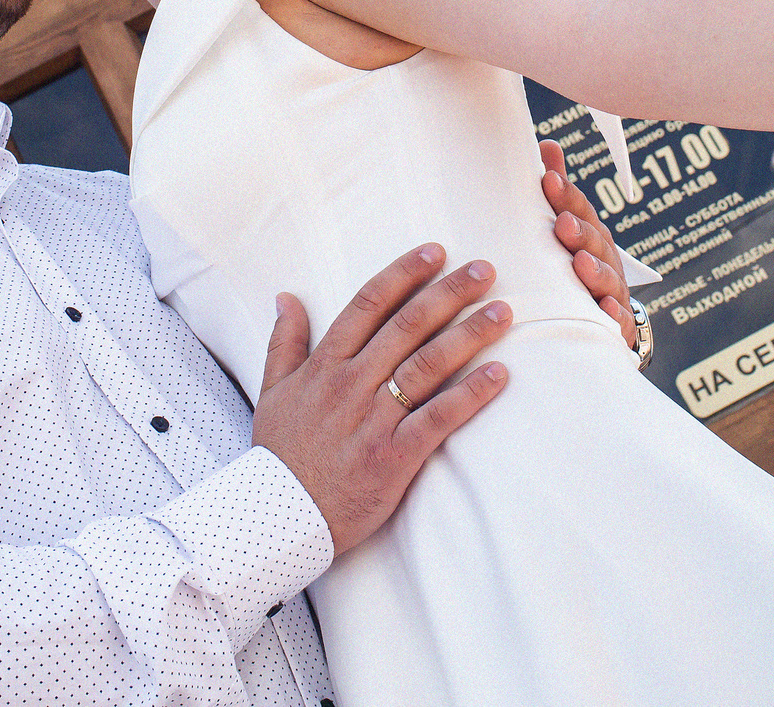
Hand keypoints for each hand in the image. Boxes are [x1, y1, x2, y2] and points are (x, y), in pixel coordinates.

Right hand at [249, 244, 513, 554]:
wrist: (278, 521)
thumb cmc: (280, 456)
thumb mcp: (272, 392)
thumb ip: (284, 341)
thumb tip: (286, 296)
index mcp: (324, 365)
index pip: (368, 304)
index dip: (404, 274)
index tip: (436, 251)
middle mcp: (351, 385)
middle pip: (407, 326)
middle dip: (449, 293)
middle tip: (486, 270)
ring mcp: (373, 420)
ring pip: (427, 365)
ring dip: (468, 335)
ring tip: (502, 313)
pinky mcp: (394, 456)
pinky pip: (439, 419)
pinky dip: (469, 394)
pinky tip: (498, 374)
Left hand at [539, 139, 636, 347]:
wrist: (605, 321)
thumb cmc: (575, 266)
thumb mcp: (566, 228)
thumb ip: (557, 193)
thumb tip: (546, 144)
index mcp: (590, 234)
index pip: (580, 210)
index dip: (566, 196)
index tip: (548, 180)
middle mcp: (604, 259)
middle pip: (595, 242)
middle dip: (580, 232)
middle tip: (562, 224)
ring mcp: (612, 291)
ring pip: (607, 279)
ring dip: (595, 270)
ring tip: (581, 264)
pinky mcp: (616, 324)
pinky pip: (618, 320)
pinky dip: (613, 314)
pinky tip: (605, 308)